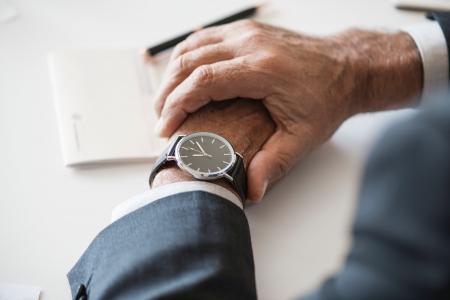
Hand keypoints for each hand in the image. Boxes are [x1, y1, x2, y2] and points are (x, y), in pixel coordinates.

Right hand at [154, 21, 421, 200]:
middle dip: (167, 92)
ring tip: (165, 101)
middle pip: (189, 61)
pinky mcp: (247, 31)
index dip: (176, 105)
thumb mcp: (304, 137)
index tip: (164, 127)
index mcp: (263, 69)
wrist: (347, 68)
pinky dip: (186, 57)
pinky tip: (182, 76)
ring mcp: (248, 32)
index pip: (203, 81)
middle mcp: (251, 44)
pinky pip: (204, 38)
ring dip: (172, 73)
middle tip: (160, 119)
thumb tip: (251, 191)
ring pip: (192, 46)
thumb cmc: (327, 99)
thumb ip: (274, 163)